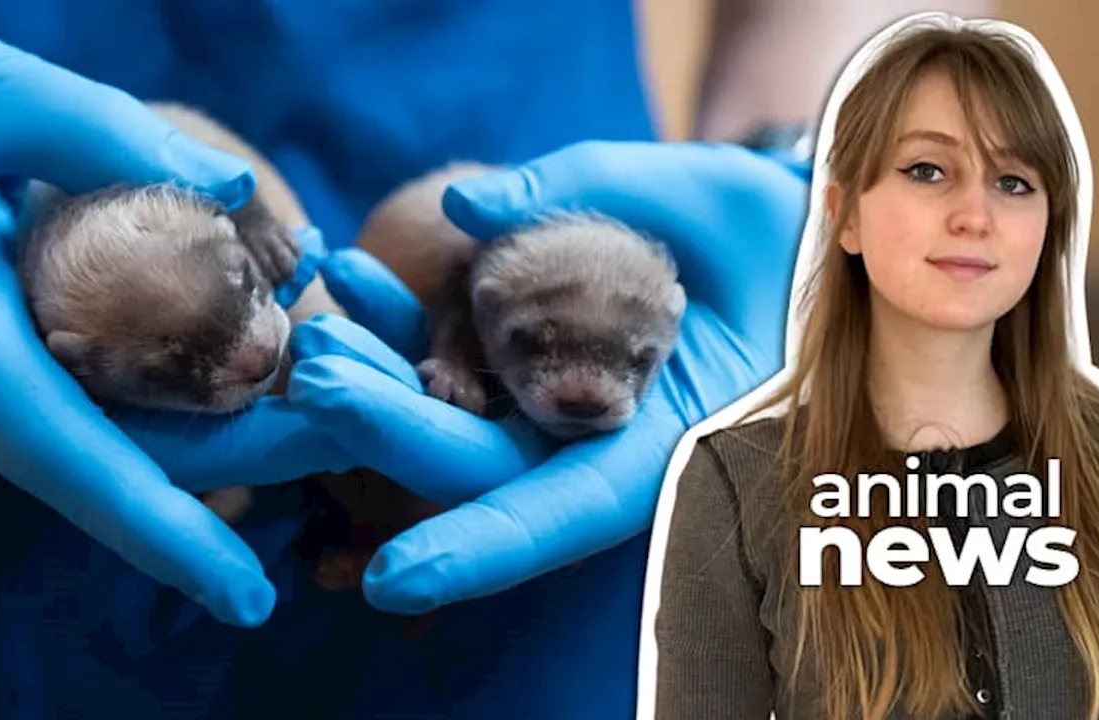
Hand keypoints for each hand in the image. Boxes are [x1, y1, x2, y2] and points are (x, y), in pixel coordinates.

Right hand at [0, 16, 339, 626]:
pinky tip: (267, 328)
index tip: (247, 601)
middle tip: (371, 420)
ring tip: (345, 374)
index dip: (168, 537)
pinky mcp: (13, 333)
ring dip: (240, 405)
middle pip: (137, 450)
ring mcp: (0, 361)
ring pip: (132, 417)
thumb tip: (239, 190)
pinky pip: (114, 372)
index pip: (80, 466)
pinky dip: (196, 362)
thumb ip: (101, 134)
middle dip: (260, 449)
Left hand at [287, 140, 808, 612]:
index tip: (391, 579)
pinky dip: (407, 331)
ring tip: (320, 329)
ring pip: (459, 422)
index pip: (560, 513)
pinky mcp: (536, 366)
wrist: (782, 239)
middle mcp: (601, 443)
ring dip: (382, 386)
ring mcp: (562, 408)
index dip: (480, 547)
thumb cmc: (766, 225)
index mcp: (662, 443)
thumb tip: (460, 205)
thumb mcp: (699, 187)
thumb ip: (581, 185)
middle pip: (482, 466)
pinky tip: (357, 280)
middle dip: (393, 432)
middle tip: (316, 378)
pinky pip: (463, 364)